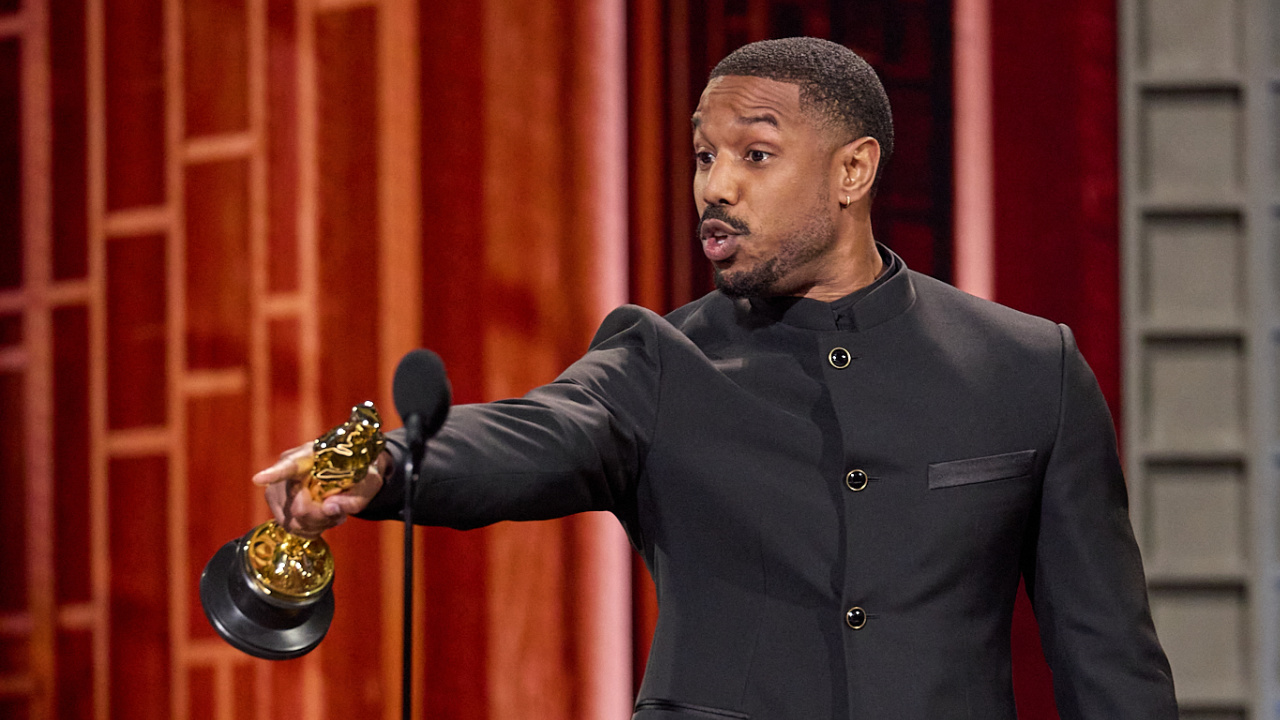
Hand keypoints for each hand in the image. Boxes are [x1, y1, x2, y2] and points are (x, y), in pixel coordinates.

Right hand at [251, 444, 387, 538]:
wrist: (351, 473)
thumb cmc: (360, 474)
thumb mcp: (368, 484)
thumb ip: (354, 498)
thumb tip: (331, 508)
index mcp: (311, 455)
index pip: (291, 465)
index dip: (275, 473)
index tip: (259, 478)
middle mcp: (288, 468)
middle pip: (296, 506)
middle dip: (321, 517)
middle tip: (339, 513)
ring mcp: (278, 487)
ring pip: (291, 521)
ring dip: (316, 525)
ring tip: (332, 514)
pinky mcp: (277, 504)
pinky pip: (289, 527)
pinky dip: (309, 529)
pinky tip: (322, 520)